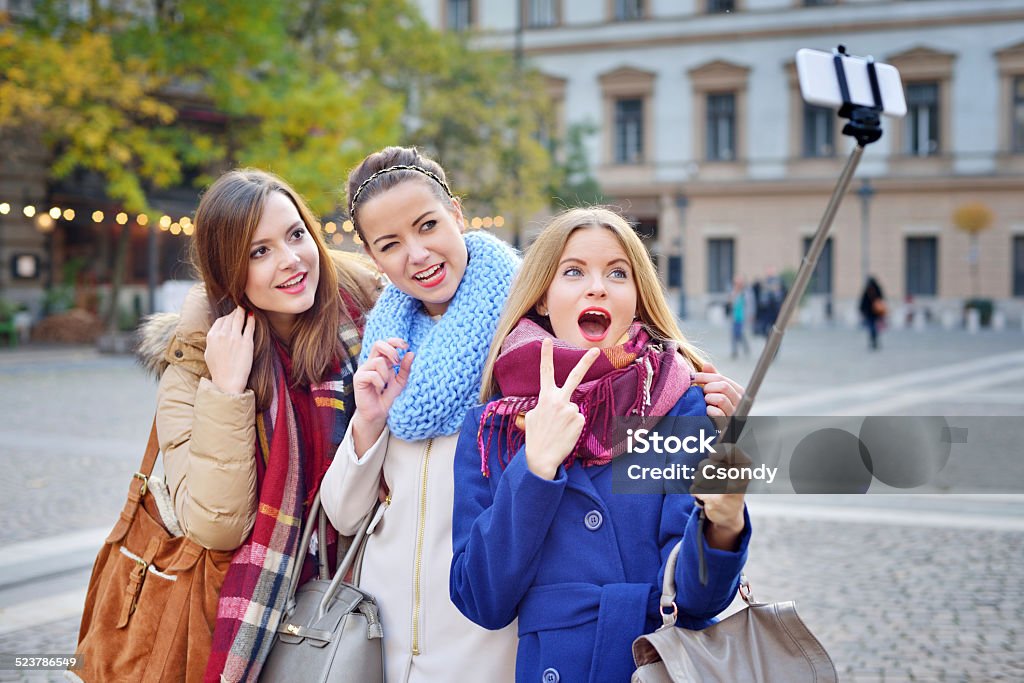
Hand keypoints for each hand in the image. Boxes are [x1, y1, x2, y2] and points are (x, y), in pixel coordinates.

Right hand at [205, 306, 254, 394]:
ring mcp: (235, 338)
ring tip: (246, 308)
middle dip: (235, 312)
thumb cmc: (218, 370)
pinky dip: (251, 319)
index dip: (227, 317)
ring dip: (243, 312)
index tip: (231, 316)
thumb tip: (216, 333)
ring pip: (239, 319)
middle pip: (230, 317)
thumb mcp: (209, 353)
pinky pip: (249, 327)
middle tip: (240, 309)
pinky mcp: (246, 342)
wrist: (228, 381)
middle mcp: (222, 335)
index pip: (220, 320)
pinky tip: (253, 316)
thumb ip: (212, 340)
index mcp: (212, 336)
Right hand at [351, 338, 413, 452]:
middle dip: (391, 350)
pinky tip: (379, 390)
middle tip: (397, 362)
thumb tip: (411, 353)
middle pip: (378, 344)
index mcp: (382, 361)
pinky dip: (379, 382)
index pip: (386, 343)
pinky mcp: (358, 378)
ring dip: (386, 374)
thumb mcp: (401, 382)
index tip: (406, 346)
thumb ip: (405, 368)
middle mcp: (371, 363)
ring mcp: (364, 370)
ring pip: (378, 361)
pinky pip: (372, 374)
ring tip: (385, 385)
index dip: (395, 341)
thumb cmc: (389, 397)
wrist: (379, 414)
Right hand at [523, 340, 599, 479]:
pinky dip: (573, 426)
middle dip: (585, 362)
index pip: (545, 373)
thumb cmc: (536, 437)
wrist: (541, 458)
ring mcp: (571, 410)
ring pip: (574, 407)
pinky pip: (578, 418)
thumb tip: (555, 405)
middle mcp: (559, 400)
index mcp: (545, 397)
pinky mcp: (580, 420)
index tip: (547, 341)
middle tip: (596, 350)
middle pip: (574, 377)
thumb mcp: (532, 417)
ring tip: (558, 430)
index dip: (546, 356)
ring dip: (568, 417)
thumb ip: (544, 405)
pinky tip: (565, 434)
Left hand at [691, 443, 749, 549]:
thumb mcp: (732, 471)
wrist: (731, 514)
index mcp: (744, 469)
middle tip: (709, 474)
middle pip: (708, 464)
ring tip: (708, 486)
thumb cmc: (729, 488)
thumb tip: (713, 452)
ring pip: (699, 477)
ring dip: (699, 481)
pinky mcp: (715, 501)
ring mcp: (727, 490)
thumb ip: (724, 459)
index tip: (713, 454)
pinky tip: (706, 496)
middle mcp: (739, 478)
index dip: (719, 451)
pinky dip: (696, 492)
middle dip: (704, 468)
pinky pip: (695, 489)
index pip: (732, 451)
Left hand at [694, 362, 743, 426]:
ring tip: (705, 402)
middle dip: (707, 387)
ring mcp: (735, 413)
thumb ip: (712, 377)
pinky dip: (709, 410)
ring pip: (721, 399)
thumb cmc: (715, 405)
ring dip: (708, 399)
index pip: (721, 378)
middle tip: (701, 392)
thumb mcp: (715, 390)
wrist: (715, 428)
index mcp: (738, 391)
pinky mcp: (728, 424)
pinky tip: (706, 411)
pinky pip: (717, 413)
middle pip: (723, 386)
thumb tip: (706, 364)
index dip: (704, 376)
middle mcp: (739, 401)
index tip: (691, 377)